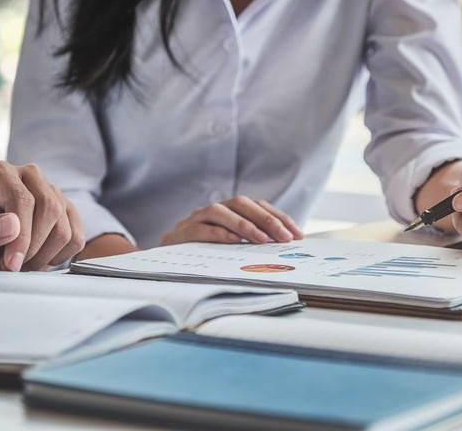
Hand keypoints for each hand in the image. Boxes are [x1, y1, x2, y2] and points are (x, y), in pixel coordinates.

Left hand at [0, 161, 84, 270]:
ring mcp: (53, 191)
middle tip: (14, 266)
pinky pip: (76, 238)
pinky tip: (38, 258)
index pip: (21, 199)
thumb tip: (10, 224)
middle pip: (49, 209)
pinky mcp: (69, 211)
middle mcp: (29, 175)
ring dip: (43, 256)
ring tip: (22, 263)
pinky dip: (58, 257)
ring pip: (63, 227)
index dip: (20, 236)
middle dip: (33, 246)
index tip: (11, 263)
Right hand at [161, 196, 302, 245]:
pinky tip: (234, 243)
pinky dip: (219, 234)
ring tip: (262, 240)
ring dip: (243, 224)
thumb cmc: (202, 252)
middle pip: (241, 203)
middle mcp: (212, 209)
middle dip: (266, 219)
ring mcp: (195, 219)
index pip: (257, 206)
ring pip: (219, 212)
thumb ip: (250, 241)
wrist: (164, 259)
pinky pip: (200, 230)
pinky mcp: (180, 233)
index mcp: (227, 210)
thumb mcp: (229, 245)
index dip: (278, 217)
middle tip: (284, 237)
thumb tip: (284, 245)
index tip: (297, 234)